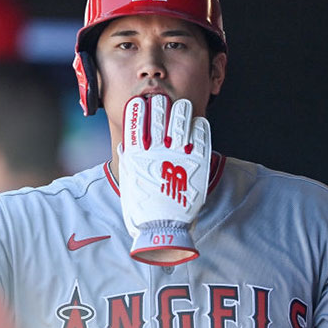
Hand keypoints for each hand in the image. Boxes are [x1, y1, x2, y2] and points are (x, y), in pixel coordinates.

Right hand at [118, 94, 210, 265]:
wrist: (162, 226)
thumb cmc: (142, 205)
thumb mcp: (128, 179)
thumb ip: (127, 158)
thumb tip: (126, 143)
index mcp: (136, 152)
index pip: (135, 118)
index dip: (138, 107)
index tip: (141, 104)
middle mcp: (156, 148)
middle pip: (159, 112)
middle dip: (159, 103)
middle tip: (161, 102)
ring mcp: (178, 152)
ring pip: (181, 117)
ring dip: (180, 109)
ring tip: (181, 107)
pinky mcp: (197, 160)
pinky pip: (201, 133)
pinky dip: (199, 125)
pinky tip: (197, 124)